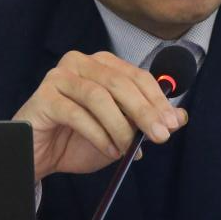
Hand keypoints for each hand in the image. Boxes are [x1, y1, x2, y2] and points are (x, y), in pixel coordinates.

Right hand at [13, 50, 186, 180]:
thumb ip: (147, 122)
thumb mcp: (120, 133)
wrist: (39, 156)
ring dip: (119, 126)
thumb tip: (181, 117)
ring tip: (126, 150)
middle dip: (144, 111)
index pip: (136, 76)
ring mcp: (59, 77)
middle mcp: (80, 63)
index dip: (157, 99)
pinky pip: (76, 113)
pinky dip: (98, 135)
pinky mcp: (43, 97)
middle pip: (120, 82)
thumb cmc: (78, 139)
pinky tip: (108, 150)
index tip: (172, 124)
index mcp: (101, 65)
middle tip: (160, 136)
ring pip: (99, 96)